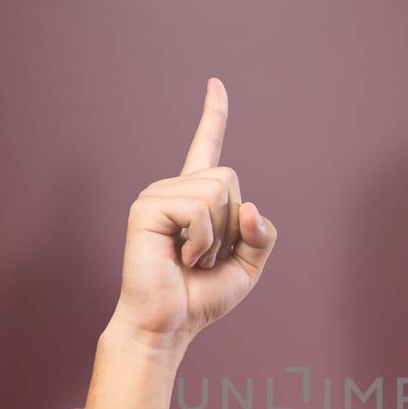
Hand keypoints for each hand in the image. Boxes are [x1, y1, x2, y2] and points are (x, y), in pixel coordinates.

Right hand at [108, 77, 277, 346]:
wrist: (168, 325)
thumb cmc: (200, 297)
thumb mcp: (248, 266)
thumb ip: (261, 235)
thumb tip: (251, 206)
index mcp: (196, 197)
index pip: (207, 146)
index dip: (213, 115)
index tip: (215, 83)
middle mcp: (174, 189)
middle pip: (230, 178)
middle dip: (233, 224)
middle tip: (206, 256)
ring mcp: (157, 195)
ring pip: (217, 192)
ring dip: (217, 237)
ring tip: (192, 259)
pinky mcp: (146, 209)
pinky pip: (198, 210)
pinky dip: (202, 242)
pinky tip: (182, 258)